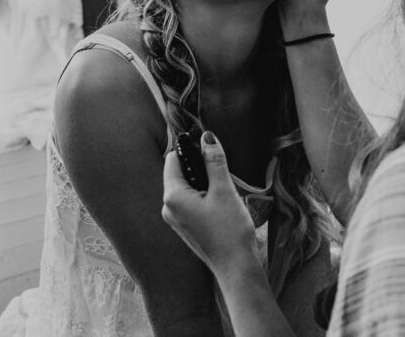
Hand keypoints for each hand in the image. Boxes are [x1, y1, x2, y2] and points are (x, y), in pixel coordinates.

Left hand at [161, 132, 258, 278]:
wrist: (235, 267)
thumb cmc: (229, 230)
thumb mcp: (224, 190)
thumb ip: (214, 161)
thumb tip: (207, 137)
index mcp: (172, 196)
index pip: (173, 159)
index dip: (191, 150)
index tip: (211, 151)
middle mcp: (168, 208)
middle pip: (180, 173)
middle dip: (201, 167)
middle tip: (222, 175)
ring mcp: (176, 219)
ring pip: (187, 187)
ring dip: (205, 182)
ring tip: (225, 193)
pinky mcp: (186, 227)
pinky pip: (191, 202)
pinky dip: (205, 196)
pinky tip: (222, 205)